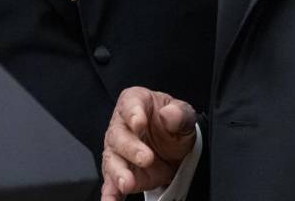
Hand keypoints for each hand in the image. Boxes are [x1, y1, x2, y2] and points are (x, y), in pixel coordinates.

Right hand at [101, 86, 196, 200]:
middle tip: (145, 158)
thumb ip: (179, 114)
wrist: (174, 147)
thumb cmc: (173, 125)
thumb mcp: (183, 116)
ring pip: (112, 160)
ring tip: (127, 183)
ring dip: (119, 173)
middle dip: (130, 148)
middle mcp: (121, 126)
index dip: (133, 113)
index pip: (130, 104)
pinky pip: (112, 184)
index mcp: (135, 103)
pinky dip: (111, 194)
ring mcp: (118, 152)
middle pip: (118, 135)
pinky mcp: (120, 174)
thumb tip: (169, 115)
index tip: (139, 123)